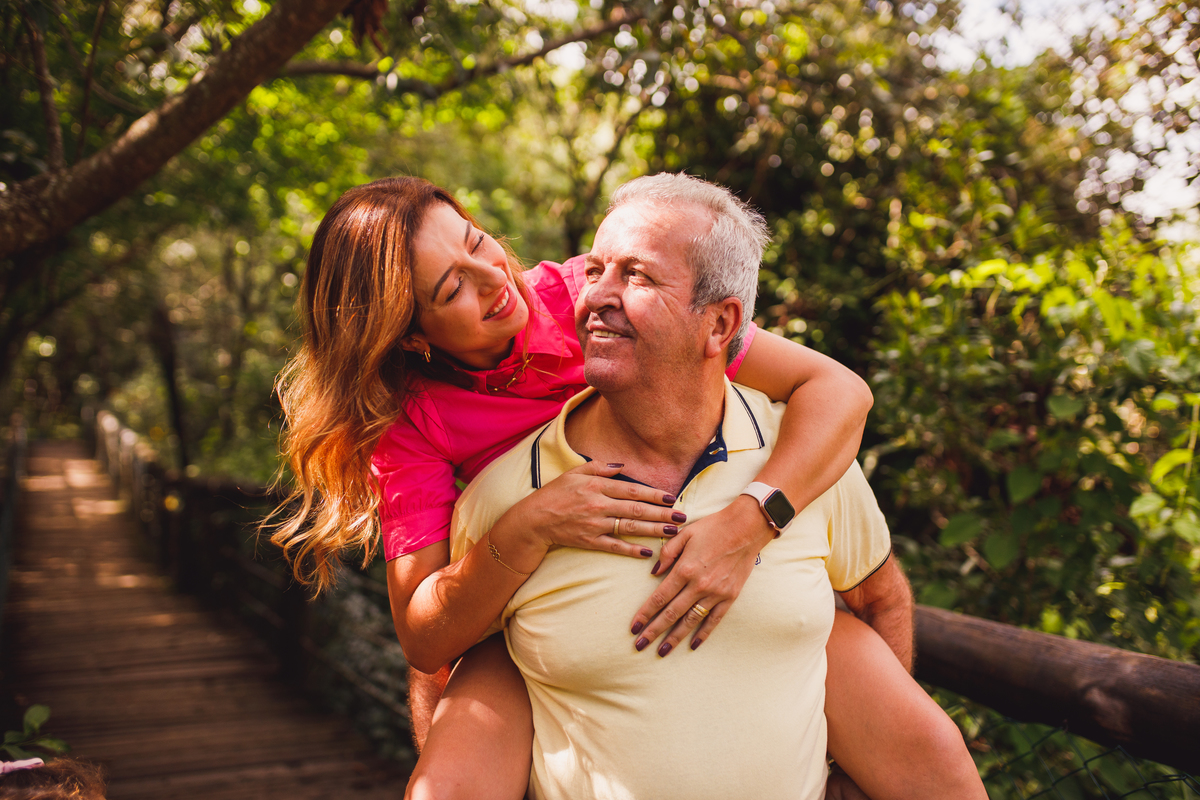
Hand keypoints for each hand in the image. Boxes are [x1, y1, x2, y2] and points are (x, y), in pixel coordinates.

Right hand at [501, 460, 683, 561]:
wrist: (533, 520)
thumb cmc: (555, 493)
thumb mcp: (575, 473)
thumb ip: (600, 468)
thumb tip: (623, 466)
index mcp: (596, 486)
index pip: (631, 490)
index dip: (653, 494)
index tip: (671, 497)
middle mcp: (598, 505)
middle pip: (636, 510)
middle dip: (662, 513)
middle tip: (682, 516)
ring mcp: (594, 525)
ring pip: (630, 528)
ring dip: (654, 531)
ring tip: (673, 531)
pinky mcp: (589, 542)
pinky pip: (615, 547)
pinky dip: (632, 550)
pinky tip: (649, 552)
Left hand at [628, 494, 774, 655]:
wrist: (746, 528)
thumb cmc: (713, 527)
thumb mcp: (684, 534)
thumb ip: (666, 554)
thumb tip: (654, 573)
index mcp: (684, 569)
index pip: (659, 597)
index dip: (645, 614)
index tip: (634, 627)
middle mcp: (698, 585)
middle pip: (671, 614)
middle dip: (653, 632)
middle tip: (639, 646)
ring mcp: (715, 593)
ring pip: (690, 621)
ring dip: (674, 638)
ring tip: (661, 652)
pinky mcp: (730, 597)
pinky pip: (714, 620)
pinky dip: (703, 634)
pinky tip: (692, 645)